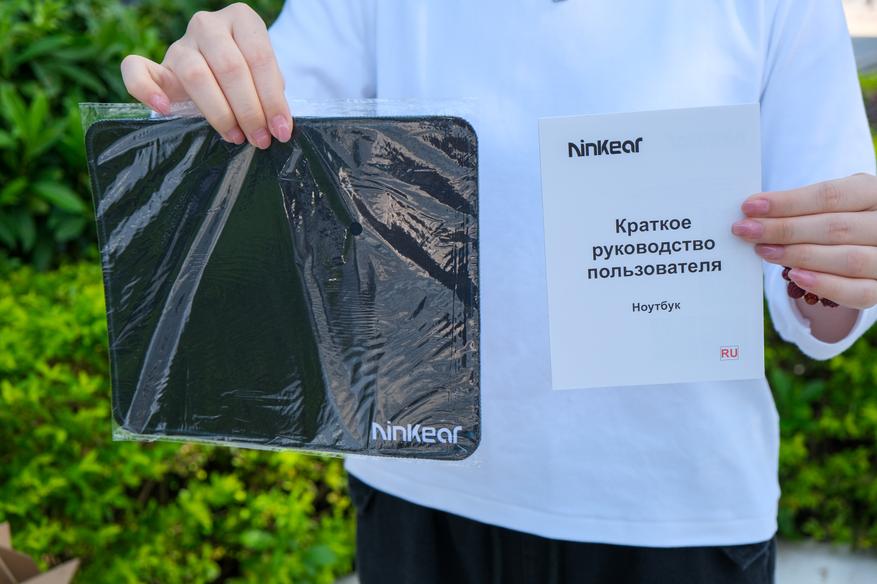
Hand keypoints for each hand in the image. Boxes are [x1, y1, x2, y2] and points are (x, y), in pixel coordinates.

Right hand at [120, 2, 290, 148]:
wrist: (218, 71)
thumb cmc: (248, 76)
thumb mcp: (264, 77)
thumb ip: (271, 93)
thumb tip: (278, 126)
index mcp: (242, 19)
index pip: (260, 57)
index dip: (272, 98)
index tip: (281, 130)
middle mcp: (209, 25)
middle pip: (230, 67)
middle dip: (249, 110)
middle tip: (260, 139)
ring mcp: (181, 43)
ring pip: (196, 74)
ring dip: (219, 112)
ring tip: (235, 136)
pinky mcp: (158, 65)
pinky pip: (136, 69)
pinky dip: (146, 89)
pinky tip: (164, 109)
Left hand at [732, 173, 876, 310]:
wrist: (867, 245)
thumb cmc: (840, 218)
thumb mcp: (830, 203)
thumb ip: (800, 207)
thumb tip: (752, 213)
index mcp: (873, 192)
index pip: (830, 196)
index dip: (787, 202)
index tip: (749, 206)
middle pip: (835, 228)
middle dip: (784, 230)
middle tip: (746, 230)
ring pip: (848, 259)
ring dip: (799, 256)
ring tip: (762, 251)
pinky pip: (859, 293)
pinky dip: (825, 285)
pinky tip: (794, 276)